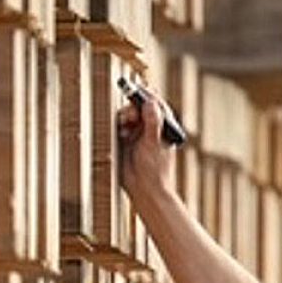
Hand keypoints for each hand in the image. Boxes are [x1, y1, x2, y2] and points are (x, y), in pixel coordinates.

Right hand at [116, 84, 177, 201]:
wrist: (145, 191)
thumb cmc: (156, 170)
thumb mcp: (154, 143)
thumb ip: (152, 122)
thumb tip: (150, 102)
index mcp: (162, 127)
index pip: (155, 104)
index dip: (146, 96)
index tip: (137, 91)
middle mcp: (150, 129)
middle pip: (138, 108)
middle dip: (132, 110)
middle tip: (129, 117)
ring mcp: (137, 135)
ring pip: (127, 117)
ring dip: (124, 118)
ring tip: (124, 127)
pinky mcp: (125, 142)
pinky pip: (119, 128)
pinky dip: (119, 128)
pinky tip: (120, 135)